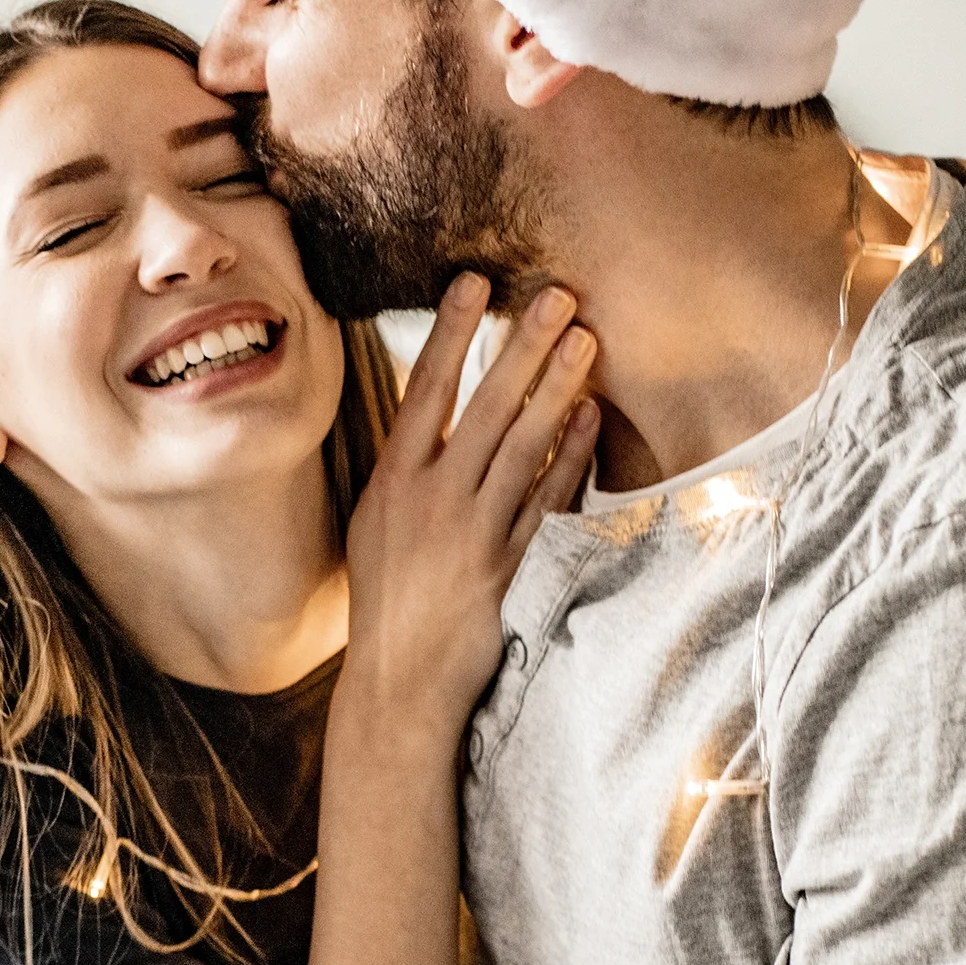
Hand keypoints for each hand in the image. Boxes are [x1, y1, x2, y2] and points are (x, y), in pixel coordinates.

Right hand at [343, 274, 598, 726]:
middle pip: (484, 407)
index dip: (449, 333)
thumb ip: (405, 466)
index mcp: (391, 482)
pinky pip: (546, 500)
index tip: (474, 283)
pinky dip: (570, 457)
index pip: (423, 390)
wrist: (398, 682)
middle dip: (520, 345)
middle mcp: (431, 499)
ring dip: (556, 388)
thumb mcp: (375, 522)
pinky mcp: (508, 565)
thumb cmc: (386, 598)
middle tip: (556, 295)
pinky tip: (591, 418)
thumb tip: (427, 405)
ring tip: (585, 340)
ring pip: (522, 446)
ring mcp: (472, 532)